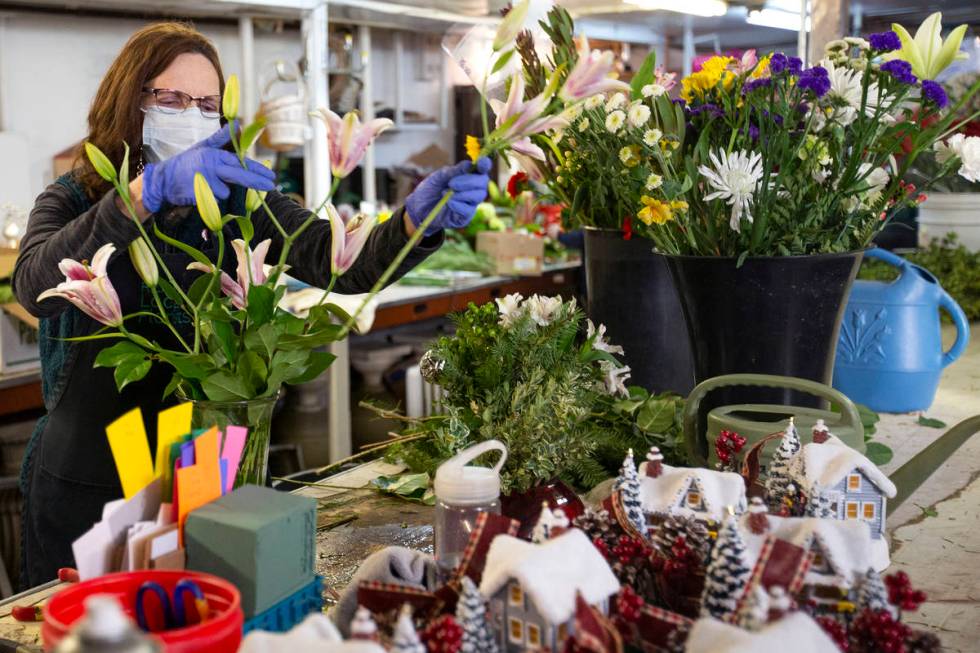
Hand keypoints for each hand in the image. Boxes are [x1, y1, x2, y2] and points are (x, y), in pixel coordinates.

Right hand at [141, 127, 274, 212]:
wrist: (162, 178)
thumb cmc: (186, 163)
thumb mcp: (203, 148)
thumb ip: (221, 138)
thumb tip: (237, 124)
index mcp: (214, 154)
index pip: (240, 162)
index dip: (257, 170)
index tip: (271, 176)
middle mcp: (211, 165)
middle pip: (240, 175)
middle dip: (257, 182)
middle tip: (271, 186)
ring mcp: (204, 179)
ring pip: (225, 192)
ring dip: (219, 192)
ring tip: (204, 185)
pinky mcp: (198, 193)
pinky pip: (213, 201)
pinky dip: (209, 199)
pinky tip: (198, 192)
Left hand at [405, 157, 490, 235]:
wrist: (418, 208)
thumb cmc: (430, 190)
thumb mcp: (438, 177)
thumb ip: (453, 172)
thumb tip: (469, 165)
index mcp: (468, 176)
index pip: (481, 170)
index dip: (484, 165)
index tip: (482, 163)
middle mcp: (472, 189)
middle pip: (483, 183)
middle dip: (468, 181)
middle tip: (451, 183)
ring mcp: (470, 203)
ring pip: (478, 196)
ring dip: (463, 193)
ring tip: (445, 192)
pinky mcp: (465, 217)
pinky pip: (469, 210)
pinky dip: (459, 204)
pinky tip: (448, 202)